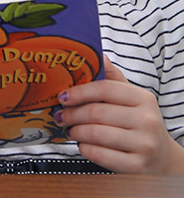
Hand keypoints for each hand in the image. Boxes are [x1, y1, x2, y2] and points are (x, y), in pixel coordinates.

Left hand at [55, 56, 183, 173]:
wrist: (162, 155)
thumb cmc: (139, 121)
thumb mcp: (131, 96)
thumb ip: (113, 77)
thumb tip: (99, 55)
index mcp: (143, 98)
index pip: (104, 88)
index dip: (79, 91)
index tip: (62, 96)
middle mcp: (147, 120)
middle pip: (96, 112)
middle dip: (71, 114)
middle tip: (60, 115)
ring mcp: (144, 145)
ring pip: (96, 134)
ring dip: (75, 131)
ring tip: (69, 129)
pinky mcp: (138, 166)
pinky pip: (101, 155)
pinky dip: (85, 148)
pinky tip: (82, 144)